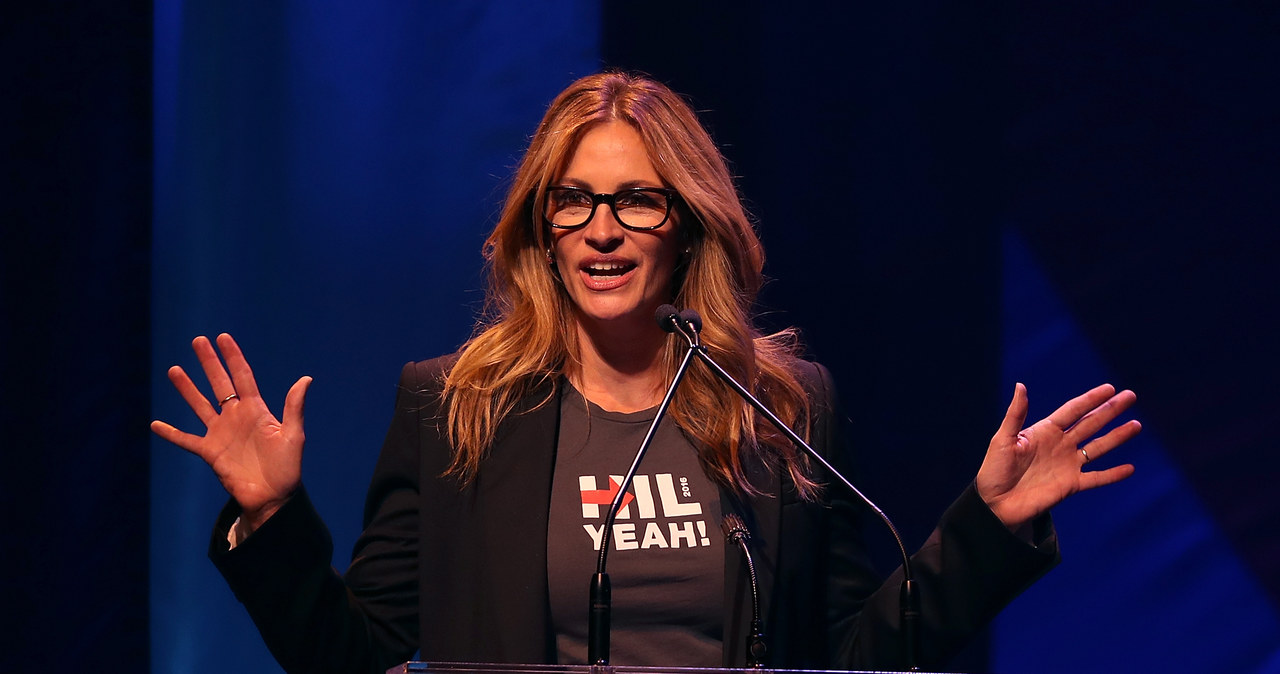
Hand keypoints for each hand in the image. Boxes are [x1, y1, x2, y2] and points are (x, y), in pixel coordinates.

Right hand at [150, 333, 310, 533]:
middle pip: (219, 384)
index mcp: (256, 410)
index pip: (242, 376)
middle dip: (209, 363)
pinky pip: (186, 440)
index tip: (223, 338)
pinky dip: (171, 433)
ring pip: (200, 405)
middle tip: (198, 341)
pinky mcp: (210, 452)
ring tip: (174, 370)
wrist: (273, 497)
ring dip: (187, 388)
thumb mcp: (293, 435)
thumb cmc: (287, 468)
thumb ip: (294, 408)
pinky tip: (155, 424)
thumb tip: (306, 379)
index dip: (233, 357)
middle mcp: (236, 417)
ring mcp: (221, 433)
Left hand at [976, 383, 1139, 530]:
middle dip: (1110, 410)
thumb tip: (1021, 385)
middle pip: (1090, 423)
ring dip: (1117, 436)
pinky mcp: (1071, 485)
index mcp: (1044, 431)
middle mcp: (1059, 445)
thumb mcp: (1003, 439)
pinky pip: (1097, 478)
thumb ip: (1015, 414)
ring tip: (1137, 425)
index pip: (1073, 410)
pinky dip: (1113, 474)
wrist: (995, 504)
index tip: (1110, 388)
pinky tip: (1130, 468)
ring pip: (1098, 447)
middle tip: (1131, 396)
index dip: (1091, 399)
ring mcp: (1067, 465)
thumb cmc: (994, 470)